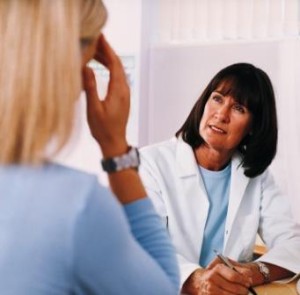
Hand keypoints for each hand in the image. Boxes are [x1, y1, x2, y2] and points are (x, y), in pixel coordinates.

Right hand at [82, 34, 129, 157]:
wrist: (114, 142)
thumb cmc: (103, 129)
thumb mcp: (94, 109)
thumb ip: (90, 87)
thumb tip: (86, 67)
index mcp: (118, 90)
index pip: (115, 63)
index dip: (107, 49)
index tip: (100, 37)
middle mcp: (124, 90)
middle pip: (118, 65)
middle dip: (107, 51)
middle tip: (96, 41)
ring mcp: (124, 94)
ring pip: (118, 71)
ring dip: (109, 60)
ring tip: (96, 52)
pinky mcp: (122, 98)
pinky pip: (118, 78)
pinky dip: (110, 69)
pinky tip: (102, 68)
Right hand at [182, 259, 251, 294]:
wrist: (200, 280)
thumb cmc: (215, 272)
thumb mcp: (224, 265)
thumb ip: (238, 268)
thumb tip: (249, 274)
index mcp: (216, 268)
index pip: (233, 276)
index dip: (243, 280)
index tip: (249, 282)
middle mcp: (212, 279)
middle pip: (234, 288)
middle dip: (244, 290)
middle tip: (246, 289)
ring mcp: (211, 290)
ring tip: (240, 293)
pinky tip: (233, 294)